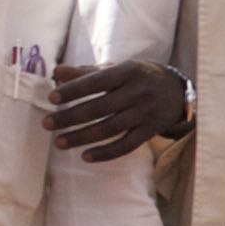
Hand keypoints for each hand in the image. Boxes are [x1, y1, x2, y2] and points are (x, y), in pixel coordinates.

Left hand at [52, 60, 189, 160]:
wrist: (177, 91)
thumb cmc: (138, 77)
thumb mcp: (117, 69)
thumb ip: (86, 72)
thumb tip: (56, 73)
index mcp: (127, 72)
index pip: (97, 81)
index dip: (74, 90)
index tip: (51, 97)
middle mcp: (137, 92)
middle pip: (100, 108)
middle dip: (71, 117)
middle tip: (47, 124)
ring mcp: (144, 114)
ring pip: (110, 129)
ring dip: (82, 137)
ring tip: (59, 142)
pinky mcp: (149, 132)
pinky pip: (126, 146)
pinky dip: (105, 153)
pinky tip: (85, 156)